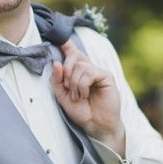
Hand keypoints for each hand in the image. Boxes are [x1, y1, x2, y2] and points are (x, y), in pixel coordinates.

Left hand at [51, 41, 125, 155]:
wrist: (94, 125)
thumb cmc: (81, 112)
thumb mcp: (62, 96)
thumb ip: (57, 80)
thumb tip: (56, 63)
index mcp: (78, 73)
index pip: (73, 54)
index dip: (67, 45)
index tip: (61, 38)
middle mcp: (88, 69)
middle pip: (73, 57)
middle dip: (65, 72)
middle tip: (68, 88)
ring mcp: (98, 72)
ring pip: (79, 66)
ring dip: (74, 83)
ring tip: (78, 96)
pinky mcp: (106, 76)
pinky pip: (89, 72)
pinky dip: (82, 85)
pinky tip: (84, 95)